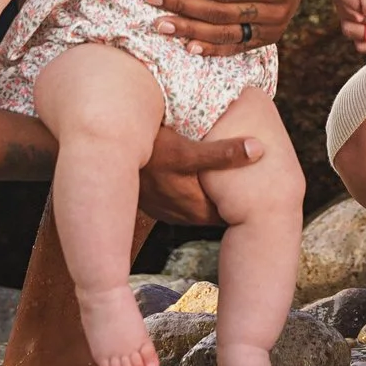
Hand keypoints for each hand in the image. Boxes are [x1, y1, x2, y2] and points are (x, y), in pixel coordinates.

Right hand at [140, 123, 265, 225]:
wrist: (105, 155)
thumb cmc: (147, 151)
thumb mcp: (185, 150)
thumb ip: (223, 154)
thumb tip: (258, 149)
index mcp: (193, 204)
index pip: (227, 216)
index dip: (244, 208)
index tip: (261, 198)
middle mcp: (179, 213)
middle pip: (212, 213)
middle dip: (229, 205)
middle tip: (250, 192)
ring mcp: (164, 209)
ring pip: (195, 210)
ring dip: (208, 200)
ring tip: (225, 187)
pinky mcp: (151, 202)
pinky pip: (177, 204)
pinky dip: (188, 196)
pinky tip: (192, 182)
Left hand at [146, 0, 316, 55]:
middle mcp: (278, 11)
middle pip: (220, 15)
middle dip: (182, 6)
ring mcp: (274, 28)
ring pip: (226, 35)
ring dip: (190, 32)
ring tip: (160, 24)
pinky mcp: (268, 36)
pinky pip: (238, 46)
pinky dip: (213, 49)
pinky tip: (188, 47)